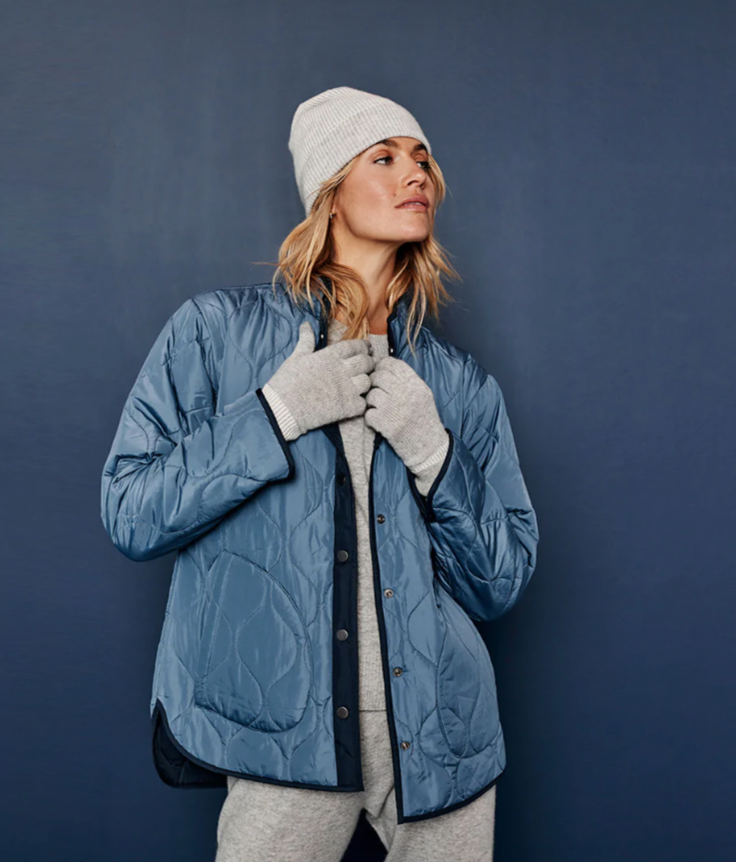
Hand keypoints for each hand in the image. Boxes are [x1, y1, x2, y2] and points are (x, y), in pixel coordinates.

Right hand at [264, 321, 375, 437]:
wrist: (282, 408)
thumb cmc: (287, 381)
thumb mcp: (296, 357)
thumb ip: (306, 340)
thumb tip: (306, 324)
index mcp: (330, 356)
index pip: (356, 346)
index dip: (364, 346)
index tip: (366, 348)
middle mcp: (341, 370)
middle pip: (366, 362)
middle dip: (368, 362)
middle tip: (366, 365)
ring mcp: (346, 389)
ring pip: (367, 382)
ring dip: (365, 382)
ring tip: (359, 383)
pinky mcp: (346, 408)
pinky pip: (363, 403)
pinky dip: (360, 402)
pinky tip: (354, 401)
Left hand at [365, 356, 448, 469]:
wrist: (428, 447)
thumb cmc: (424, 419)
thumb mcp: (424, 395)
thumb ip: (407, 380)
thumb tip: (384, 365)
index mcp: (416, 384)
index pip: (393, 364)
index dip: (383, 366)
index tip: (381, 372)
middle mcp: (406, 394)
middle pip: (378, 376)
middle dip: (374, 383)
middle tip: (377, 391)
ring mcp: (394, 409)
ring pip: (371, 394)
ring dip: (372, 401)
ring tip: (379, 408)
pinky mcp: (385, 425)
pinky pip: (368, 413)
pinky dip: (371, 418)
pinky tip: (379, 421)